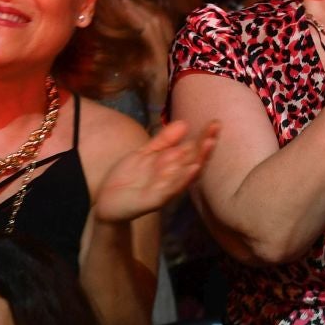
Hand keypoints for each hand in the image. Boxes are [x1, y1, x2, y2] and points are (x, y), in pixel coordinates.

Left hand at [91, 120, 219, 224]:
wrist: (108, 201)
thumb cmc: (129, 177)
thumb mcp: (146, 153)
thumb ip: (164, 140)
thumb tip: (185, 123)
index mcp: (171, 164)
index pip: (192, 148)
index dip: (204, 136)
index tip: (215, 123)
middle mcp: (173, 176)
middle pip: (193, 160)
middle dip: (204, 146)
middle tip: (215, 131)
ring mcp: (165, 188)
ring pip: (186, 174)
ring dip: (198, 160)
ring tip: (208, 145)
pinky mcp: (154, 200)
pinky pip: (171, 189)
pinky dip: (182, 179)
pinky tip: (191, 169)